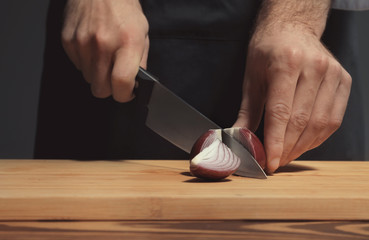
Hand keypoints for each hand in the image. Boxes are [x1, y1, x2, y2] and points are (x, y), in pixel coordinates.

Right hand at [61, 0, 148, 101]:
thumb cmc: (124, 10)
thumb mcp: (142, 34)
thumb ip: (140, 62)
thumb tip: (136, 84)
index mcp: (127, 42)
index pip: (121, 83)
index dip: (125, 95)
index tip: (127, 93)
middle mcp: (103, 44)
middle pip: (101, 90)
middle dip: (110, 89)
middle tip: (115, 78)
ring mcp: (82, 43)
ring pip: (89, 80)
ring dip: (97, 75)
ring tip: (104, 57)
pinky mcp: (68, 41)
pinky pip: (78, 66)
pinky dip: (86, 63)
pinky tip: (93, 49)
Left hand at [234, 24, 351, 172]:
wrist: (291, 28)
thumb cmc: (267, 50)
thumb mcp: (251, 77)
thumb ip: (247, 110)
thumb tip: (240, 137)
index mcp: (286, 63)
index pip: (281, 113)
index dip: (276, 142)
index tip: (270, 162)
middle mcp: (314, 67)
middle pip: (302, 121)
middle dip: (287, 148)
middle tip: (276, 162)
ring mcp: (332, 73)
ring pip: (320, 123)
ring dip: (303, 146)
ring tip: (287, 155)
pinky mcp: (343, 80)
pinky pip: (333, 119)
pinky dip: (318, 137)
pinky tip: (304, 143)